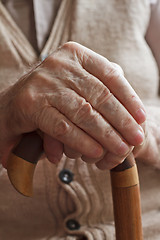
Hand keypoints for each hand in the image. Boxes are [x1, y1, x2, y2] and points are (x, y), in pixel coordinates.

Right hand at [0, 42, 145, 167]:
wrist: (13, 104)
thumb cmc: (52, 96)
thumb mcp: (77, 82)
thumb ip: (100, 85)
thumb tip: (131, 106)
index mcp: (74, 54)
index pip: (110, 75)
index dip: (129, 98)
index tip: (141, 118)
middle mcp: (59, 64)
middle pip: (100, 95)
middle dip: (122, 120)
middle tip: (136, 138)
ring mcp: (44, 83)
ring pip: (84, 112)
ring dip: (106, 134)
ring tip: (120, 149)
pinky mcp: (31, 105)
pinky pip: (63, 127)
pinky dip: (82, 141)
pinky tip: (95, 152)